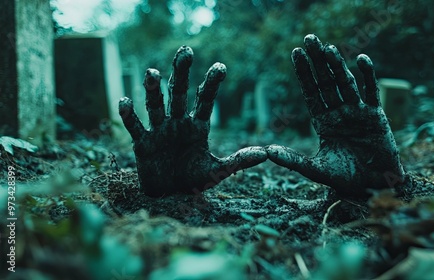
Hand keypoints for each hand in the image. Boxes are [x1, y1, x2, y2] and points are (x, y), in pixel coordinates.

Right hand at [119, 46, 266, 196]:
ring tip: (152, 72)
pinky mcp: (143, 144)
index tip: (220, 66)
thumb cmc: (193, 181)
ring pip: (155, 105)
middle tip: (186, 51)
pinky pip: (135, 127)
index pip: (205, 100)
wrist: (170, 199)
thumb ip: (238, 162)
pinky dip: (129, 115)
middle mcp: (177, 123)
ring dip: (153, 89)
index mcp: (197, 127)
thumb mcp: (217, 172)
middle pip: (178, 94)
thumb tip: (264, 154)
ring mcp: (159, 131)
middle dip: (181, 73)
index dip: (211, 84)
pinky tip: (125, 101)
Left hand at [267, 35, 405, 196]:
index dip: (304, 73)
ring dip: (337, 65)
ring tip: (327, 48)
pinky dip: (368, 76)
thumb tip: (267, 151)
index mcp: (324, 121)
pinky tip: (361, 59)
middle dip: (317, 61)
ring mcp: (357, 112)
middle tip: (309, 38)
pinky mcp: (376, 116)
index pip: (311, 92)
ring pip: (346, 83)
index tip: (295, 52)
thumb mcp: (315, 170)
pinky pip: (372, 92)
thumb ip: (293, 160)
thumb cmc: (345, 178)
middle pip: (326, 82)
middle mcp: (339, 112)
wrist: (372, 186)